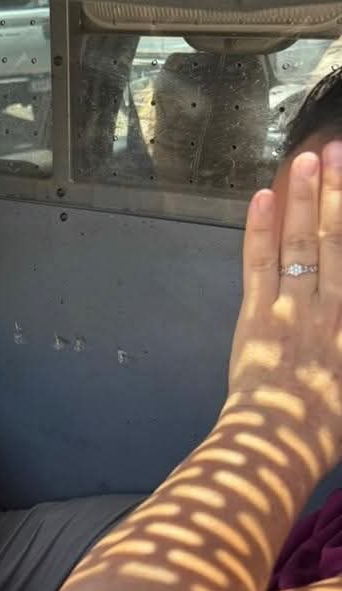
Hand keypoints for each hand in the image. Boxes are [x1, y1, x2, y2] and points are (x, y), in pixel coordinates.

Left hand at [228, 141, 341, 473]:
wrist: (286, 440)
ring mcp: (293, 304)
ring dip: (304, 197)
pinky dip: (260, 229)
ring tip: (308, 159)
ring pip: (300, 240)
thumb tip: (335, 307)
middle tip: (335, 150)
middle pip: (336, 236)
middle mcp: (334, 302)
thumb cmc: (332, 424)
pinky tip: (263, 197)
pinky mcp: (257, 314)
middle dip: (337, 191)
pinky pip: (260, 262)